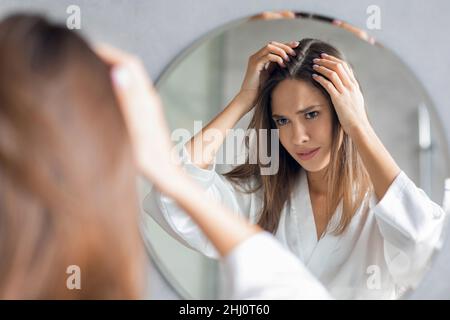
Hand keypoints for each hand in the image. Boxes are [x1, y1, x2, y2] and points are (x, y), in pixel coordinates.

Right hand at [94, 44, 182, 195]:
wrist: (167, 174)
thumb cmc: (151, 157)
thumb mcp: (137, 129)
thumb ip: (128, 99)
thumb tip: (118, 71)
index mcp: (146, 98)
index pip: (128, 63)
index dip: (108, 52)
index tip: (85, 49)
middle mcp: (148, 98)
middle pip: (128, 67)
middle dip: (106, 57)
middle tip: (81, 55)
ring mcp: (147, 106)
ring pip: (128, 78)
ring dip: (110, 68)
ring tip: (87, 68)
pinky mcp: (144, 115)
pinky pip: (127, 91)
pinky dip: (113, 84)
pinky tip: (101, 93)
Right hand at [238, 41, 298, 109]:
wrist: (249, 97)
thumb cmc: (259, 89)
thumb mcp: (270, 74)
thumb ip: (276, 66)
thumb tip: (288, 60)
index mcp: (260, 57)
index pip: (273, 46)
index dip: (285, 44)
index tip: (297, 45)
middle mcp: (256, 56)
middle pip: (272, 44)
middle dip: (285, 46)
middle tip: (294, 53)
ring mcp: (255, 59)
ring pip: (270, 47)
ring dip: (281, 51)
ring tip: (288, 59)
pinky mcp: (255, 64)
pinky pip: (268, 56)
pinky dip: (277, 58)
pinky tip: (283, 64)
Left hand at [311, 53, 369, 134]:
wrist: (358, 125)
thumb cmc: (355, 115)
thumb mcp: (356, 99)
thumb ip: (351, 89)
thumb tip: (346, 82)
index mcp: (354, 85)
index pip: (345, 66)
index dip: (334, 59)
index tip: (325, 57)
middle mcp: (350, 86)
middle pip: (338, 66)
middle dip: (327, 60)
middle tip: (317, 58)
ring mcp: (345, 92)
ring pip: (333, 73)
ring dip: (322, 67)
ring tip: (314, 65)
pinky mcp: (338, 99)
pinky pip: (328, 84)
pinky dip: (320, 78)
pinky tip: (314, 76)